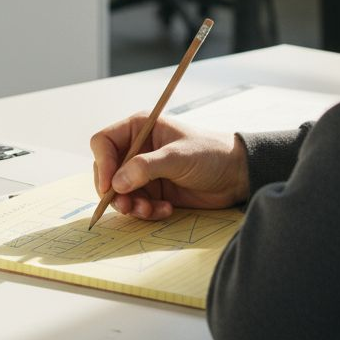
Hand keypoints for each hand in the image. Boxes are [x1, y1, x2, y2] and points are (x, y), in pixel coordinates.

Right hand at [90, 113, 248, 220]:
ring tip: (149, 211)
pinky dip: (145, 211)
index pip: (103, 142)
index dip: (103, 164)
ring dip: (130, 205)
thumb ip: (146, 168)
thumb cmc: (210, 154)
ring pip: (119, 192)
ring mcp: (144, 171)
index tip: (110, 186)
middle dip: (115, 191)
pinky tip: (165, 210)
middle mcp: (137, 149)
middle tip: (127, 206)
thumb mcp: (178, 157)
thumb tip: (117, 183)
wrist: (236, 176)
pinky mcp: (153, 191)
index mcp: (140, 128)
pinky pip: (135, 204)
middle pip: (107, 171)